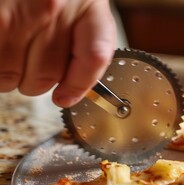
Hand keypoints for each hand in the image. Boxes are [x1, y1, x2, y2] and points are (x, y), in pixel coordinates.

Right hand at [0, 0, 115, 107]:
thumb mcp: (78, 0)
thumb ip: (85, 39)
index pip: (94, 57)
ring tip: (8, 53)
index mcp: (88, 3)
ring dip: (8, 76)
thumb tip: (69, 91)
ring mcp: (20, 12)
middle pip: (47, 75)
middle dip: (35, 81)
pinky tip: (1, 48)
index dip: (79, 85)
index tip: (65, 97)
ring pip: (14, 77)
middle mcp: (56, 7)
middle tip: (27, 65)